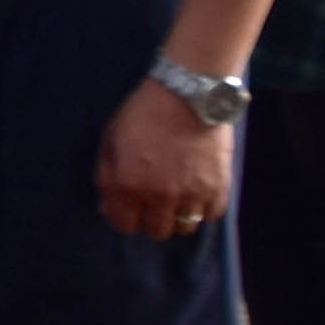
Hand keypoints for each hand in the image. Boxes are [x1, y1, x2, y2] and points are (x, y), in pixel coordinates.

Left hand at [96, 72, 232, 239]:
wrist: (188, 94)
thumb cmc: (144, 112)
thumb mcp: (111, 139)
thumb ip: (106, 176)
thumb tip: (107, 207)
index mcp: (128, 185)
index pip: (125, 225)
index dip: (125, 217)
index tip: (130, 206)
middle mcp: (160, 196)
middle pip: (156, 231)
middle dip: (152, 218)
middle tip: (154, 200)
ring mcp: (191, 194)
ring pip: (184, 228)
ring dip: (178, 216)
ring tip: (177, 197)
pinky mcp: (218, 187)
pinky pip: (211, 215)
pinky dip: (204, 208)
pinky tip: (198, 191)